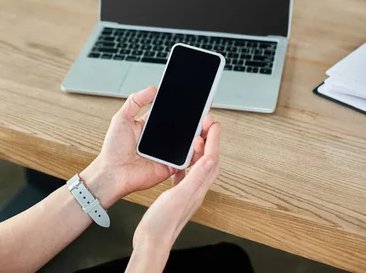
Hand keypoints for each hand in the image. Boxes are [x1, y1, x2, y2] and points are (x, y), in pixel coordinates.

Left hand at [81, 86, 214, 206]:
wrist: (113, 174)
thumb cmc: (113, 150)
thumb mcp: (121, 118)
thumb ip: (135, 101)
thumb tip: (152, 88)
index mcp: (150, 126)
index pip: (171, 113)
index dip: (183, 105)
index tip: (195, 95)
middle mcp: (161, 139)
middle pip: (183, 126)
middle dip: (197, 118)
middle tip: (206, 109)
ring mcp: (168, 153)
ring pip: (189, 142)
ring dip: (200, 133)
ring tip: (207, 123)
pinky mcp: (172, 166)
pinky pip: (188, 159)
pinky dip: (196, 151)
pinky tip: (199, 141)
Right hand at [132, 120, 219, 251]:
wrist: (152, 241)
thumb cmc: (163, 223)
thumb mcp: (179, 196)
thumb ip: (196, 178)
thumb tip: (210, 159)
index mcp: (197, 188)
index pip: (211, 158)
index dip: (213, 139)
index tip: (213, 124)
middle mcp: (195, 190)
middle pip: (208, 161)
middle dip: (210, 141)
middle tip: (206, 125)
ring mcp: (187, 194)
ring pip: (198, 167)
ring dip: (199, 151)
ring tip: (195, 138)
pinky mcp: (176, 197)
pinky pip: (185, 176)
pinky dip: (185, 165)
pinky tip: (179, 163)